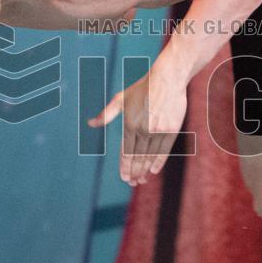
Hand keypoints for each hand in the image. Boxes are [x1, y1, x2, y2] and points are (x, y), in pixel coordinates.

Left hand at [88, 67, 187, 185]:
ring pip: (150, 157)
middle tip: (132, 183)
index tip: (124, 178)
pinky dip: (158, 162)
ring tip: (141, 180)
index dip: (125, 167)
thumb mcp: (121, 99)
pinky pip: (164, 151)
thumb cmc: (143, 88)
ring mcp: (158, 131)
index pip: (125, 153)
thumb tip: (90, 123)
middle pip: (137, 158)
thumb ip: (106, 114)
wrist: (167, 79)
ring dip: (145, 170)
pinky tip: (153, 171)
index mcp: (129, 124)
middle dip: (134, 173)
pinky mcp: (171, 130)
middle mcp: (143, 130)